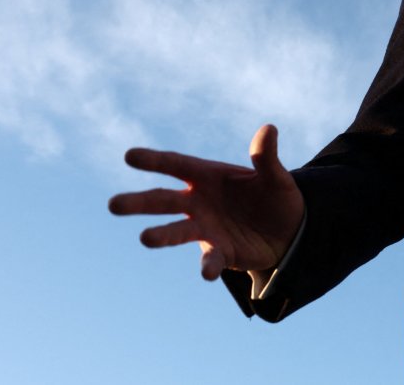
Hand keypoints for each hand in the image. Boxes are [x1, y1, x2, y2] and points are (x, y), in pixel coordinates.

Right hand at [109, 124, 304, 280]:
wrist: (290, 231)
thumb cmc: (276, 197)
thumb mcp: (276, 177)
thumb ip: (266, 157)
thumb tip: (269, 129)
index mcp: (208, 176)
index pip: (176, 165)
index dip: (154, 160)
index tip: (129, 156)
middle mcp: (198, 202)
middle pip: (163, 200)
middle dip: (139, 202)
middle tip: (113, 205)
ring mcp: (205, 228)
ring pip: (176, 231)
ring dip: (161, 234)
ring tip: (145, 238)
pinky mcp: (219, 252)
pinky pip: (210, 259)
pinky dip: (208, 265)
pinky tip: (207, 273)